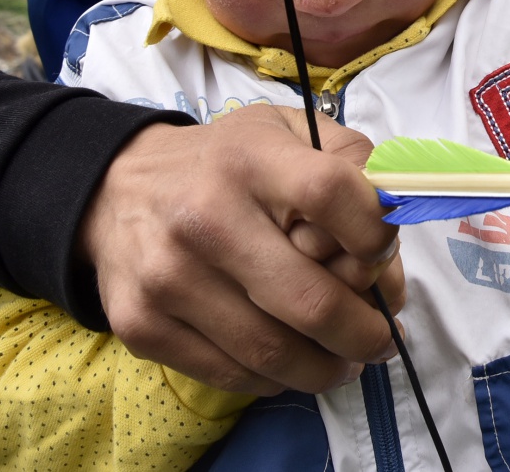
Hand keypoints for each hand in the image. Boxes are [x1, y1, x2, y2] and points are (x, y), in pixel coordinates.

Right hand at [79, 104, 404, 394]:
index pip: (332, 196)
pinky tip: (296, 364)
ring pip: (275, 351)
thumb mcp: (287, 131)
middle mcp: (206, 217)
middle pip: (311, 298)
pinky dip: (278, 378)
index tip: (384, 254)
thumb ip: (351, 162)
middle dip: (365, 331)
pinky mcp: (143, 325)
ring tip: (349, 360)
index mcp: (251, 159)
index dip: (376, 234)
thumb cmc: (226, 163)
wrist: (116, 189)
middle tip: (385, 339)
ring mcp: (169, 277)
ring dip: (328, 367)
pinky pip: (232, 373)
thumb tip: (393, 228)